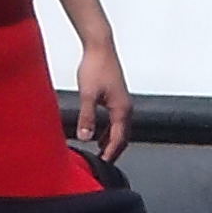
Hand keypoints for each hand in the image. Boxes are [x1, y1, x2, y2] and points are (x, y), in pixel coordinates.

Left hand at [72, 38, 132, 161]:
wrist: (100, 47)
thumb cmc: (95, 66)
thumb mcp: (88, 94)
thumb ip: (87, 117)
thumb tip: (85, 137)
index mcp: (121, 109)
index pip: (119, 139)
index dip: (111, 154)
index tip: (103, 165)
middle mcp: (126, 107)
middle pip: (123, 136)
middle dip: (114, 151)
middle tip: (103, 163)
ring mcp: (123, 102)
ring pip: (120, 129)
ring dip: (111, 141)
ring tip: (100, 152)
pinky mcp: (117, 97)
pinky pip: (116, 120)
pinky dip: (109, 131)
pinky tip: (98, 133)